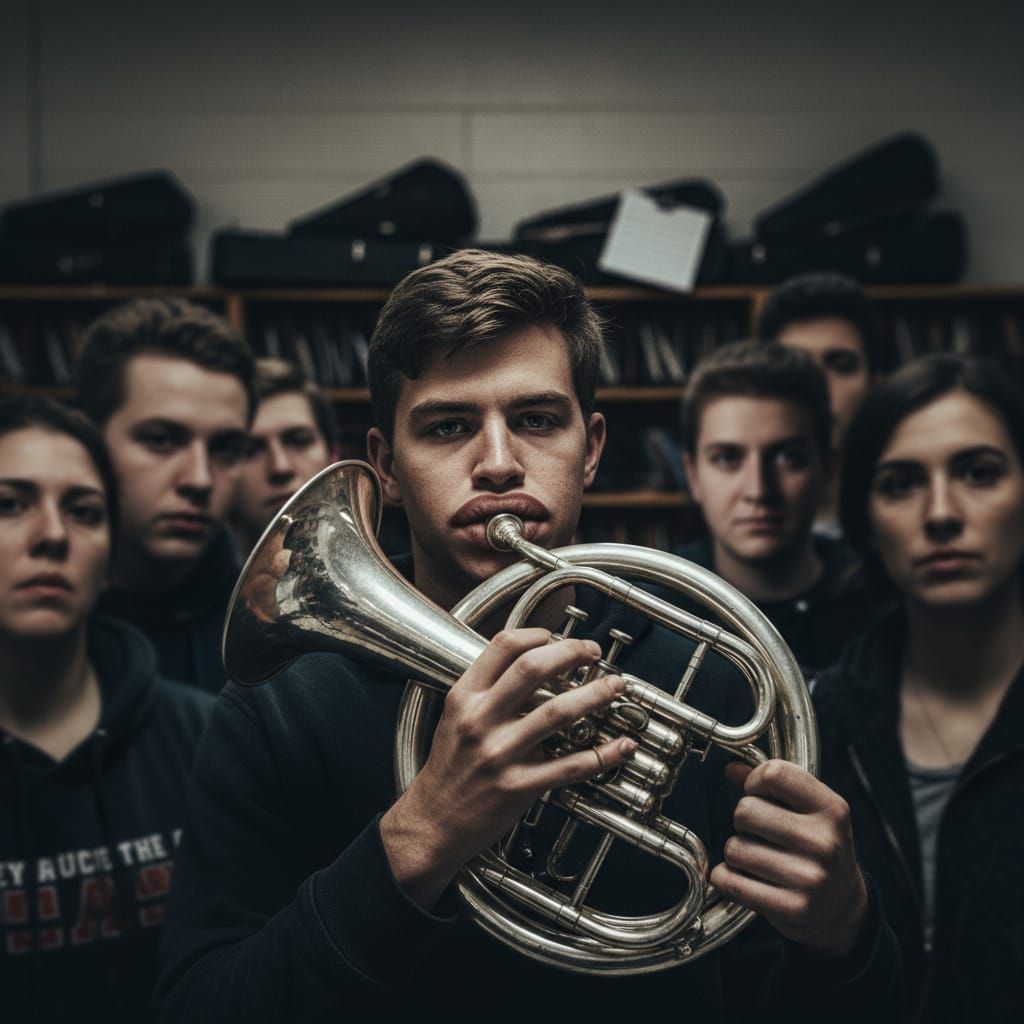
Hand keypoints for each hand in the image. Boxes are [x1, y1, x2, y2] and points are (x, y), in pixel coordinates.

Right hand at [380, 628, 636, 908]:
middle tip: (593, 651)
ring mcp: (500, 754)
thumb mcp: (456, 717)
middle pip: (533, 669)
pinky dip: (603, 754)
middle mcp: (480, 720)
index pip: (503, 647)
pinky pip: (570, 766)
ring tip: (616, 685)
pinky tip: (622, 745)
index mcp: (464, 697)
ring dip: (595, 694)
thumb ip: (488, 690)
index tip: (558, 637)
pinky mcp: (519, 787)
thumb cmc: (448, 769)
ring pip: (558, 712)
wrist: (431, 823)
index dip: (537, 634)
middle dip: (572, 653)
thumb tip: (535, 664)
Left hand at [710, 760, 868, 957]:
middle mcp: (824, 842)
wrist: (843, 910)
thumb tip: (731, 768)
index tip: (759, 795)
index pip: (775, 773)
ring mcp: (810, 878)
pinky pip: (730, 881)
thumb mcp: (809, 813)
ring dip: (736, 853)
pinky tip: (745, 879)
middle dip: (743, 821)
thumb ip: (772, 786)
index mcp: (832, 809)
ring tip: (758, 860)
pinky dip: (725, 878)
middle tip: (760, 834)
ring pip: (734, 847)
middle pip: (745, 810)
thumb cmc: (818, 851)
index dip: (755, 782)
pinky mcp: (793, 908)